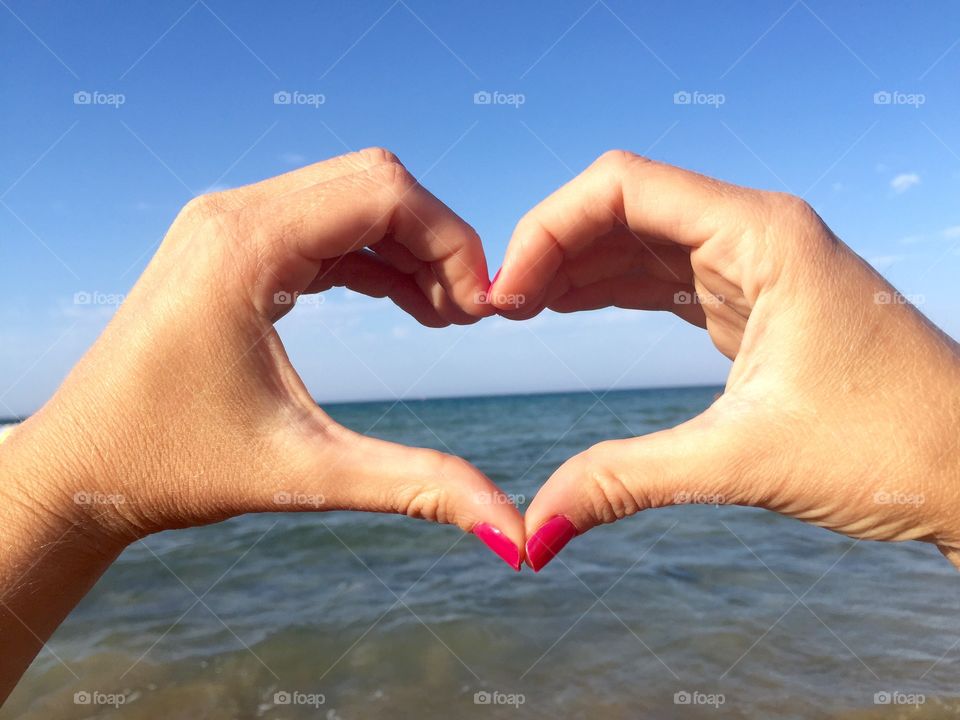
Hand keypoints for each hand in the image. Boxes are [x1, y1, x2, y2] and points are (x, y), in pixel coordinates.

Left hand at [8, 147, 524, 557]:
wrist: (81, 469)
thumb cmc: (173, 466)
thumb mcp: (308, 473)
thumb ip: (418, 488)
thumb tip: (514, 535)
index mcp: (244, 245)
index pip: (383, 192)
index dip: (452, 243)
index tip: (479, 313)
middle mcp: (231, 214)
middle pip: (374, 182)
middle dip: (437, 242)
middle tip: (466, 316)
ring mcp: (226, 224)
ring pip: (351, 198)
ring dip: (409, 248)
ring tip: (443, 317)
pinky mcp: (228, 245)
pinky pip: (324, 225)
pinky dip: (374, 257)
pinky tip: (405, 304)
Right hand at [490, 150, 959, 570]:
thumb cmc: (895, 449)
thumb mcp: (743, 461)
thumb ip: (625, 482)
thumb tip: (532, 534)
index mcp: (762, 235)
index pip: (622, 185)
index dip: (547, 228)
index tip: (508, 295)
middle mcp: (758, 232)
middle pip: (624, 204)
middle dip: (554, 247)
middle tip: (501, 309)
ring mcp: (758, 265)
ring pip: (642, 238)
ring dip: (577, 267)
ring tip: (520, 311)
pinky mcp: (756, 302)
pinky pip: (666, 276)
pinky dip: (612, 290)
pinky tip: (570, 310)